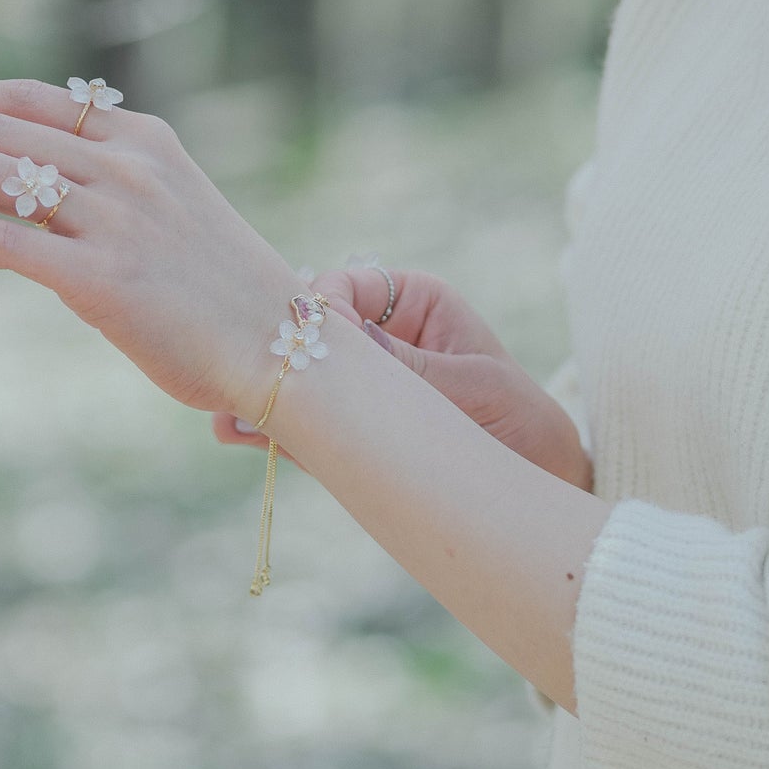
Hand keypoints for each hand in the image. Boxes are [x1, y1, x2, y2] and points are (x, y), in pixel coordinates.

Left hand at [0, 77, 314, 420]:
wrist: (282, 353)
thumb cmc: (227, 298)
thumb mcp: (172, 217)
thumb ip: (107, 194)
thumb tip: (23, 199)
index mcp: (146, 142)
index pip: (29, 97)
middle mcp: (129, 168)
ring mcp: (118, 220)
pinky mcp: (104, 279)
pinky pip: (2, 242)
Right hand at [212, 266, 593, 490]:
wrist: (544, 483)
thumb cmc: (521, 422)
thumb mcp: (471, 388)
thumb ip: (404, 367)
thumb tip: (335, 332)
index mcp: (416, 302)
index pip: (351, 285)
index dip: (323, 305)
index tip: (310, 338)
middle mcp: (381, 337)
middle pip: (315, 332)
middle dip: (277, 353)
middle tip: (239, 371)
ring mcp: (363, 387)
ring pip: (304, 380)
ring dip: (265, 394)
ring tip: (224, 413)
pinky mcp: (352, 431)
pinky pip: (307, 425)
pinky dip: (274, 431)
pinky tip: (235, 430)